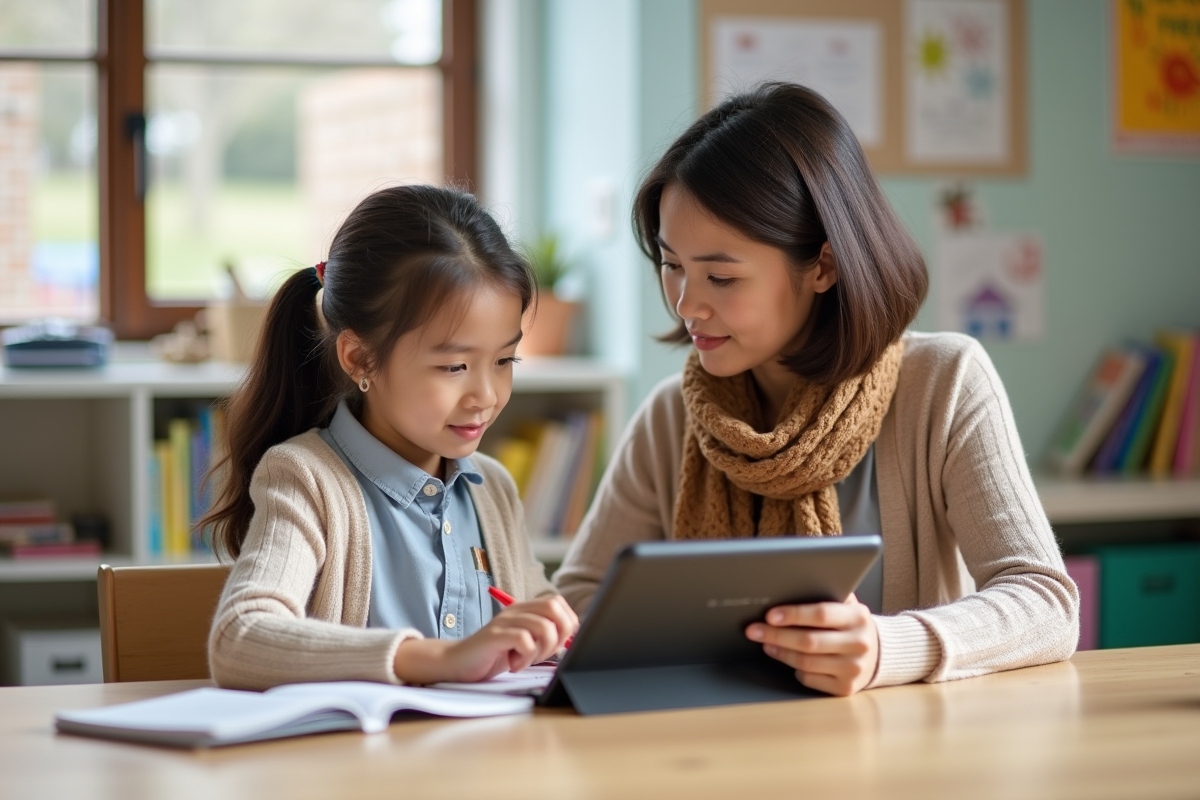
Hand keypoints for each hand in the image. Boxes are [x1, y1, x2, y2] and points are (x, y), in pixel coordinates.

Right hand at [393, 595, 577, 684]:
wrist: (457, 663)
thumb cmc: (493, 656)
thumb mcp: (524, 644)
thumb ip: (544, 638)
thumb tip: (571, 637)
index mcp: (524, 609)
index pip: (557, 602)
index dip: (566, 622)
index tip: (558, 643)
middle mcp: (515, 611)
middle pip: (553, 608)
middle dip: (559, 634)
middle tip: (545, 652)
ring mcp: (504, 621)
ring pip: (543, 626)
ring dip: (542, 650)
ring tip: (526, 660)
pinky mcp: (494, 635)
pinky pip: (524, 640)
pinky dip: (525, 657)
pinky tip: (514, 664)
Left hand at [745, 594, 878, 696]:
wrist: (877, 654)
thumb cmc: (851, 625)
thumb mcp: (846, 606)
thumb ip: (825, 595)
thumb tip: (786, 588)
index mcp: (857, 617)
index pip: (821, 614)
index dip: (793, 614)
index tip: (770, 615)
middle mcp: (858, 644)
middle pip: (809, 641)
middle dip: (776, 635)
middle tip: (754, 630)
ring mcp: (853, 669)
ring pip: (806, 662)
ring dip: (780, 653)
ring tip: (766, 643)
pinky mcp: (845, 688)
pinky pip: (810, 679)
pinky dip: (794, 669)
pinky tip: (787, 659)